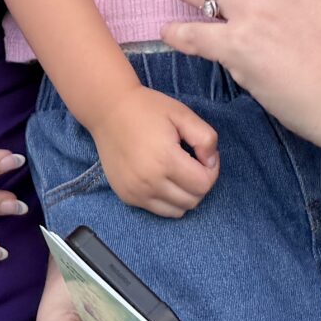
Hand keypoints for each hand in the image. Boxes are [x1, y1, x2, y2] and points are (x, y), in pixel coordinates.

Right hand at [95, 87, 219, 217]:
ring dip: (185, 195)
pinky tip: (163, 178)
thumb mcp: (182, 114)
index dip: (211, 170)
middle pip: (193, 200)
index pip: (204, 184)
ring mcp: (136, 192)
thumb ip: (205, 137)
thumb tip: (211, 162)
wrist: (108, 111)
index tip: (203, 155)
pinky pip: (158, 210)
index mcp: (165, 159)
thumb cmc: (147, 109)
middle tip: (192, 162)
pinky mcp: (127, 196)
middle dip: (200, 183)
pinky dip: (167, 199)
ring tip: (178, 172)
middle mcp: (149, 182)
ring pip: (177, 211)